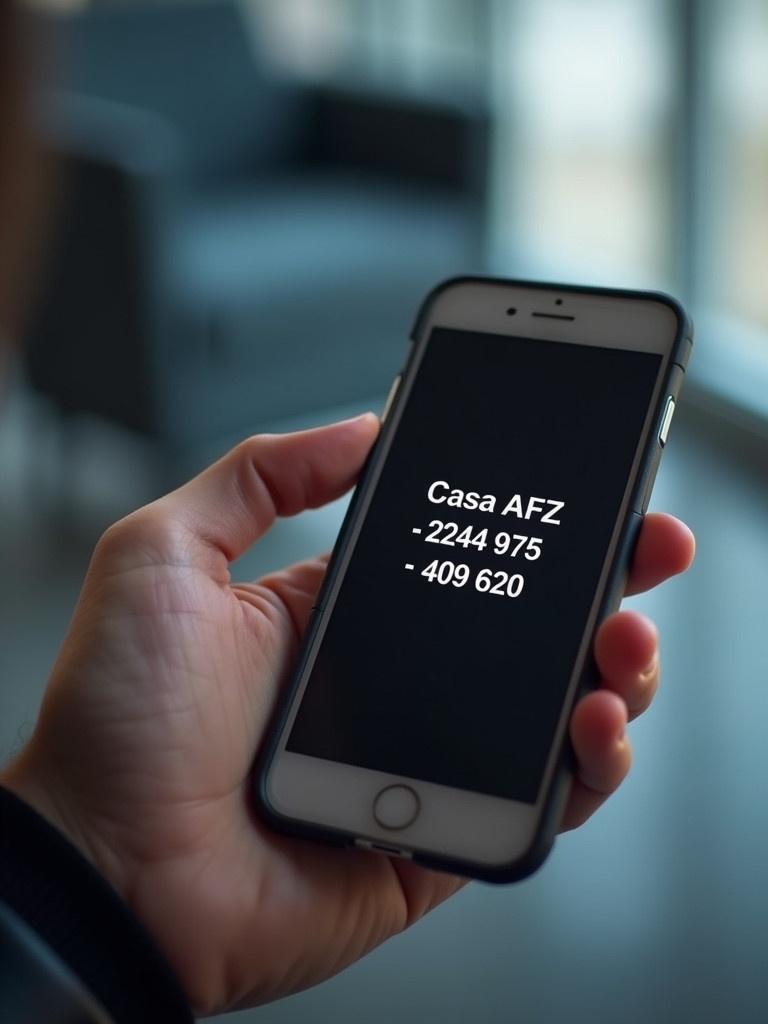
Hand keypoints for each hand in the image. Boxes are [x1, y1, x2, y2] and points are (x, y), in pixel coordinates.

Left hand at [1, 414, 693, 1014]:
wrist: (101, 868)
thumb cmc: (116, 717)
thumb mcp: (167, 555)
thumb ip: (259, 476)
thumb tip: (360, 427)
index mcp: (340, 615)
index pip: (458, 558)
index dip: (523, 523)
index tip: (580, 486)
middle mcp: (392, 685)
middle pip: (524, 629)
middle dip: (601, 584)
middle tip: (648, 547)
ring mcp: (424, 760)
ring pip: (551, 712)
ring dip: (611, 671)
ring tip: (622, 640)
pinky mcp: (442, 838)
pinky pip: (537, 805)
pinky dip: (586, 769)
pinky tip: (592, 724)